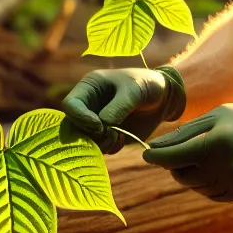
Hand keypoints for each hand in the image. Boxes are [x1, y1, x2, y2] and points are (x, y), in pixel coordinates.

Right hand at [62, 66, 186, 153]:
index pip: (70, 105)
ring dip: (100, 143)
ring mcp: (95, 122)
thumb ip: (118, 107)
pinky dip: (109, 147)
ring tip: (117, 137)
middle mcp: (87, 106)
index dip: (81, 118)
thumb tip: (103, 125)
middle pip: (73, 126)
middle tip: (111, 133)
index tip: (100, 125)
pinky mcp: (106, 135)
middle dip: (91, 134)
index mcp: (89, 87)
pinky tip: (121, 140)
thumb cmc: (146, 85)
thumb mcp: (134, 90)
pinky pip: (100, 147)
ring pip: (85, 140)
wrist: (162, 98)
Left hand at [141, 91, 232, 201]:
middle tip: (179, 151)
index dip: (155, 157)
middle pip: (182, 175)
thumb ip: (184, 133)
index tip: (145, 153)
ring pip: (196, 187)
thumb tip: (153, 149)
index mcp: (216, 144)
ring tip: (203, 156)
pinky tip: (216, 167)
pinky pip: (213, 194)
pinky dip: (207, 184)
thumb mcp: (216, 116)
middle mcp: (224, 168)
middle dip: (175, 165)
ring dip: (192, 174)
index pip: (173, 157)